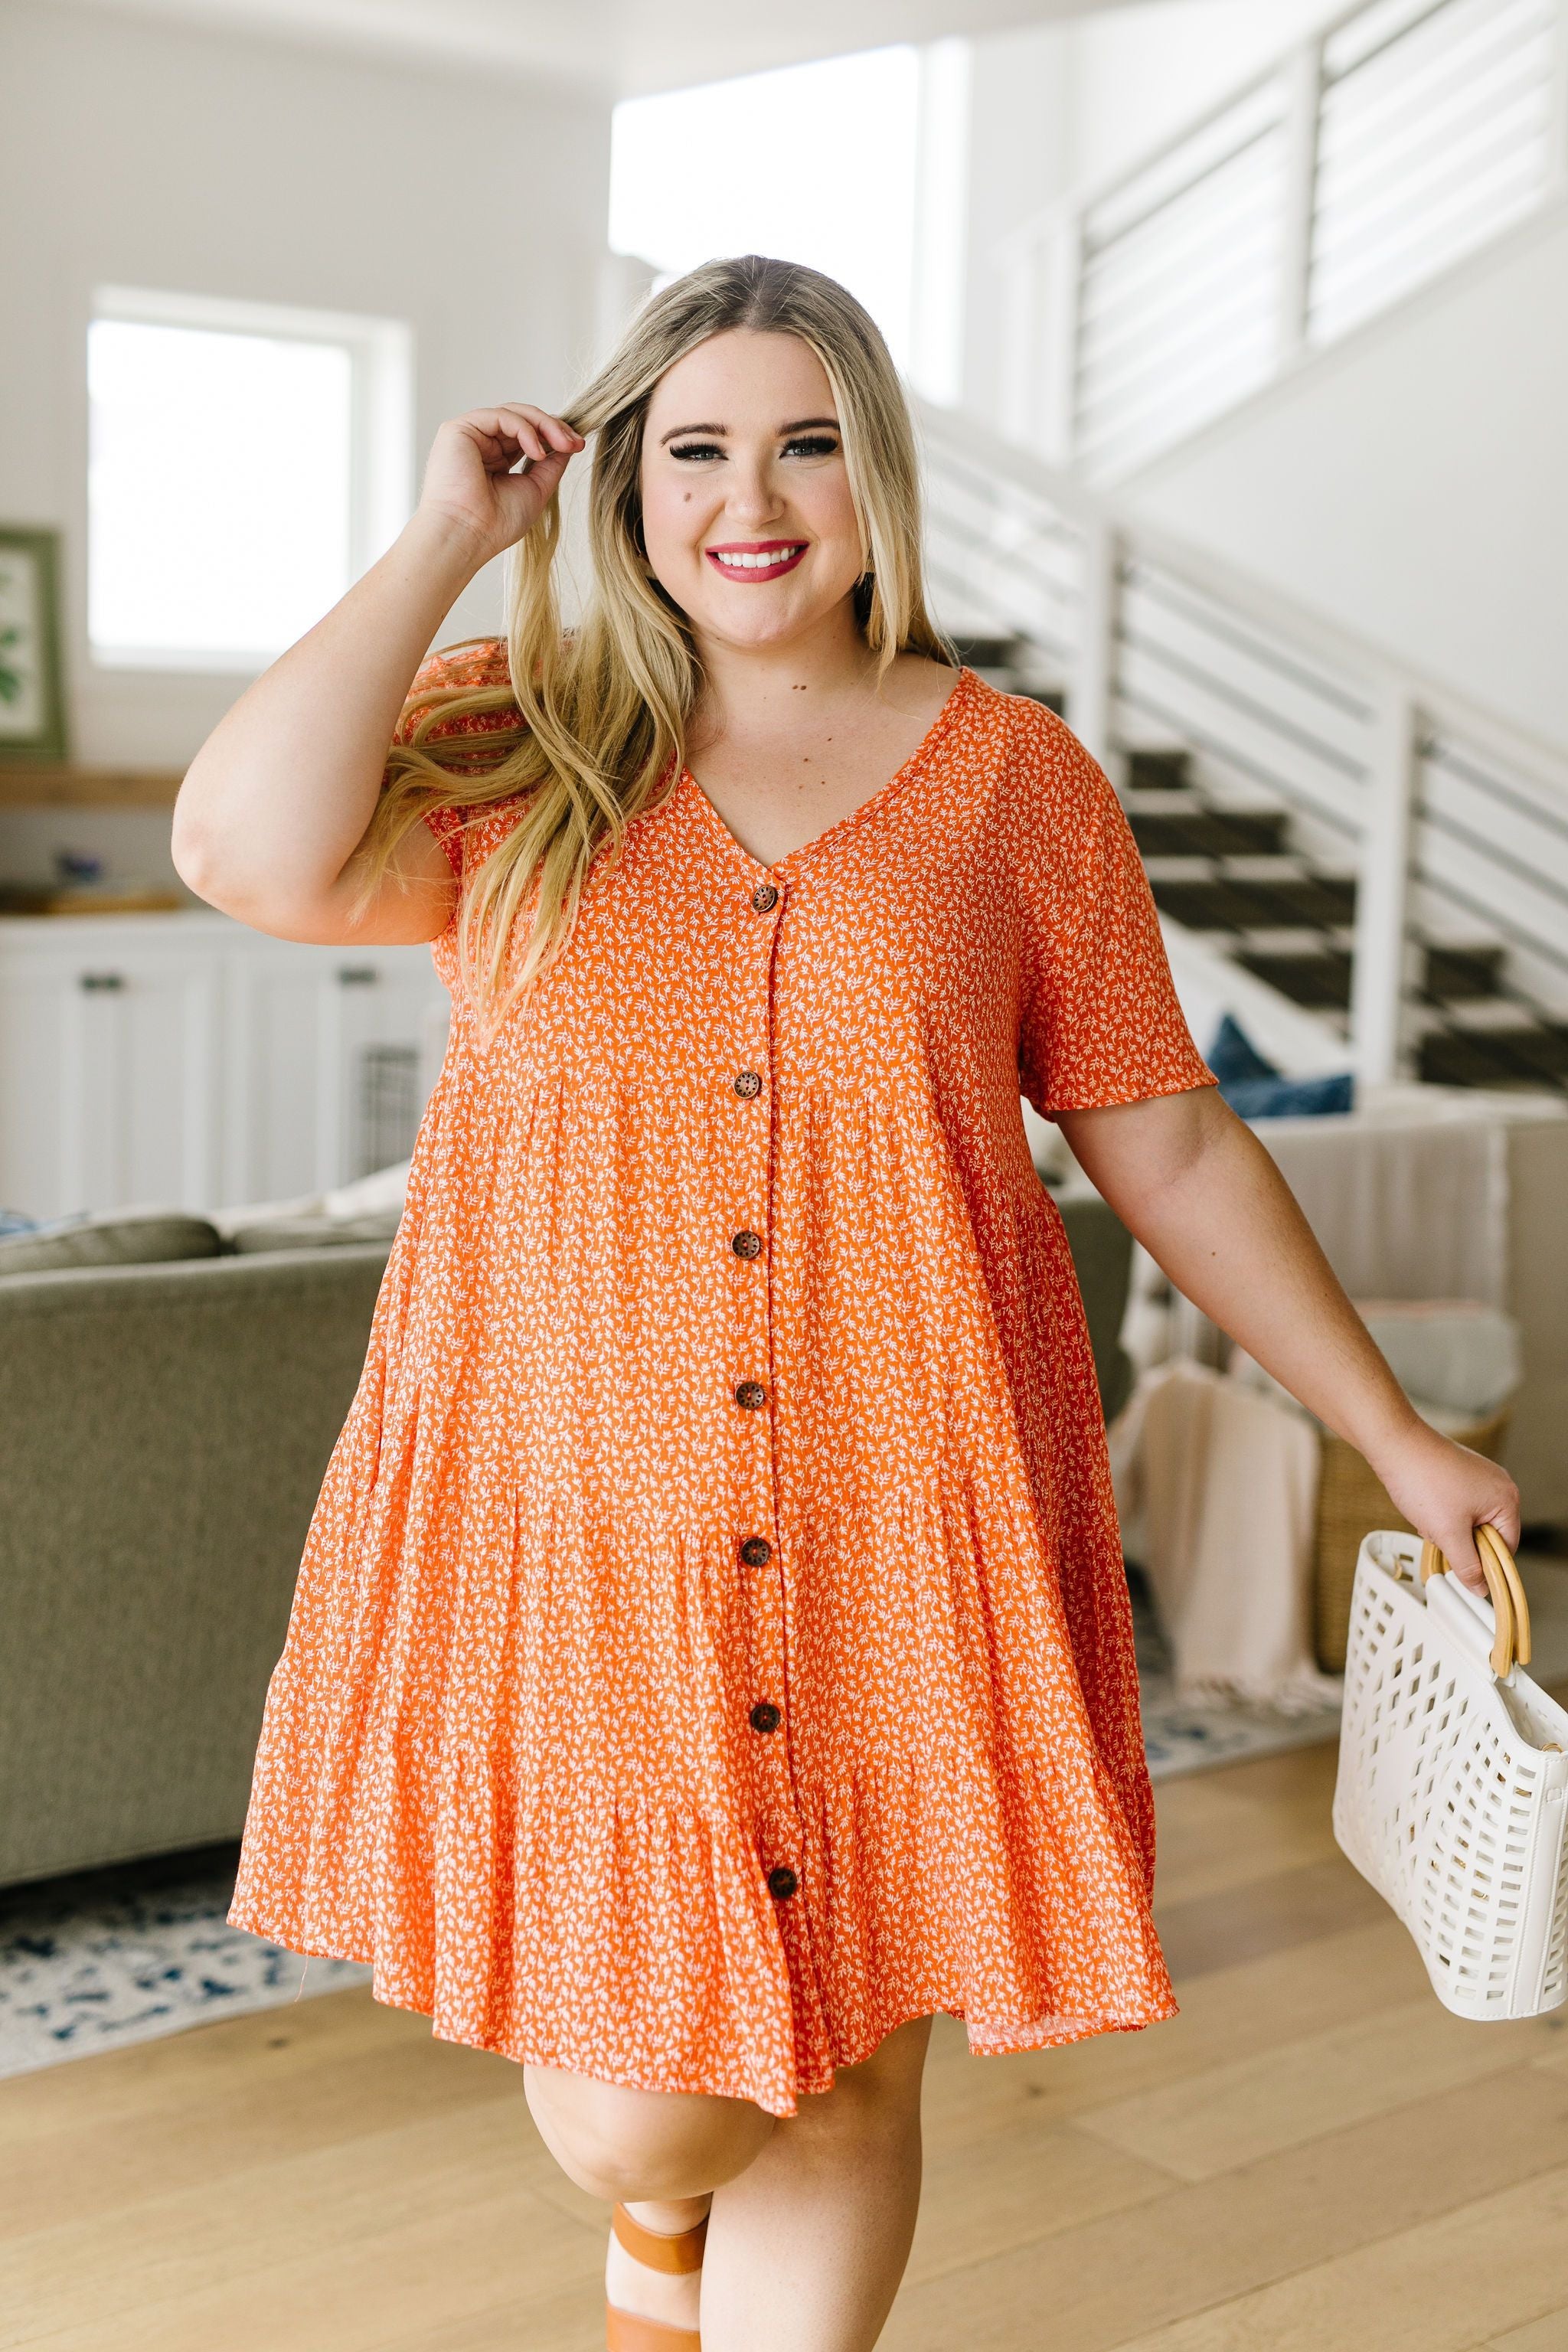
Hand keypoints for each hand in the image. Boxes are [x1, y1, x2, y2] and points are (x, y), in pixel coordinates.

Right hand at [416, 404, 584, 566]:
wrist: (467, 536)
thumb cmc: (495, 524)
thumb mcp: (535, 489)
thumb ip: (550, 464)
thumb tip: (568, 444)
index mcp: (494, 459)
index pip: (527, 435)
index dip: (553, 436)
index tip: (578, 446)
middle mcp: (481, 444)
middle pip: (522, 419)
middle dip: (553, 428)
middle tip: (576, 442)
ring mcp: (469, 435)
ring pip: (514, 413)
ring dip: (544, 425)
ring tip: (564, 445)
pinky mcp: (459, 429)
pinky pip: (501, 416)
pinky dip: (525, 429)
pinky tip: (538, 452)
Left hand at [1372, 1416, 1520, 1596]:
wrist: (1394, 1444)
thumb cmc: (1423, 1481)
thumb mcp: (1448, 1533)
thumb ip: (1467, 1565)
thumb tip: (1480, 1588)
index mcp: (1506, 1499)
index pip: (1507, 1548)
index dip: (1485, 1563)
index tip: (1464, 1571)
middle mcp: (1498, 1485)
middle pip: (1488, 1535)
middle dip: (1461, 1542)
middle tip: (1439, 1535)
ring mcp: (1478, 1477)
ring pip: (1468, 1522)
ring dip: (1448, 1529)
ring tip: (1428, 1516)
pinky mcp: (1459, 1473)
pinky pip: (1457, 1507)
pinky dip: (1441, 1514)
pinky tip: (1424, 1507)